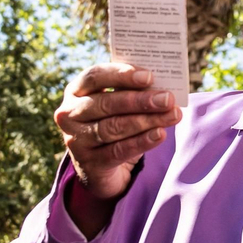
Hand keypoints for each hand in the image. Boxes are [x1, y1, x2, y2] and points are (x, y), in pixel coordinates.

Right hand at [54, 63, 180, 233]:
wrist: (99, 167)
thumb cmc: (112, 124)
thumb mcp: (116, 106)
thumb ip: (131, 93)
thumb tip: (161, 87)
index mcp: (76, 91)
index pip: (95, 76)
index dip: (121, 75)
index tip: (149, 76)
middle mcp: (69, 114)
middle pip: (106, 103)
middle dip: (140, 100)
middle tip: (167, 98)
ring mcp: (76, 140)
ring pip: (113, 127)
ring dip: (146, 121)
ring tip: (172, 115)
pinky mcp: (88, 162)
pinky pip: (118, 150)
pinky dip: (141, 142)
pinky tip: (160, 135)